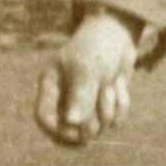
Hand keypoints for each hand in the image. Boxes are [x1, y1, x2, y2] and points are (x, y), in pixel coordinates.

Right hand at [34, 11, 138, 146]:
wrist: (118, 34)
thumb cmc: (95, 46)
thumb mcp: (86, 66)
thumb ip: (80, 94)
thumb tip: (73, 123)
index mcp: (51, 87)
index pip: (44, 118)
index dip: (57, 130)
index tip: (77, 131)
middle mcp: (65, 100)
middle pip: (73, 131)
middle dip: (93, 119)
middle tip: (105, 92)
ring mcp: (86, 106)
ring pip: (98, 128)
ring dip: (109, 109)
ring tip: (112, 84)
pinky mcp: (105, 107)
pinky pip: (114, 121)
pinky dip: (121, 104)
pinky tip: (120, 82)